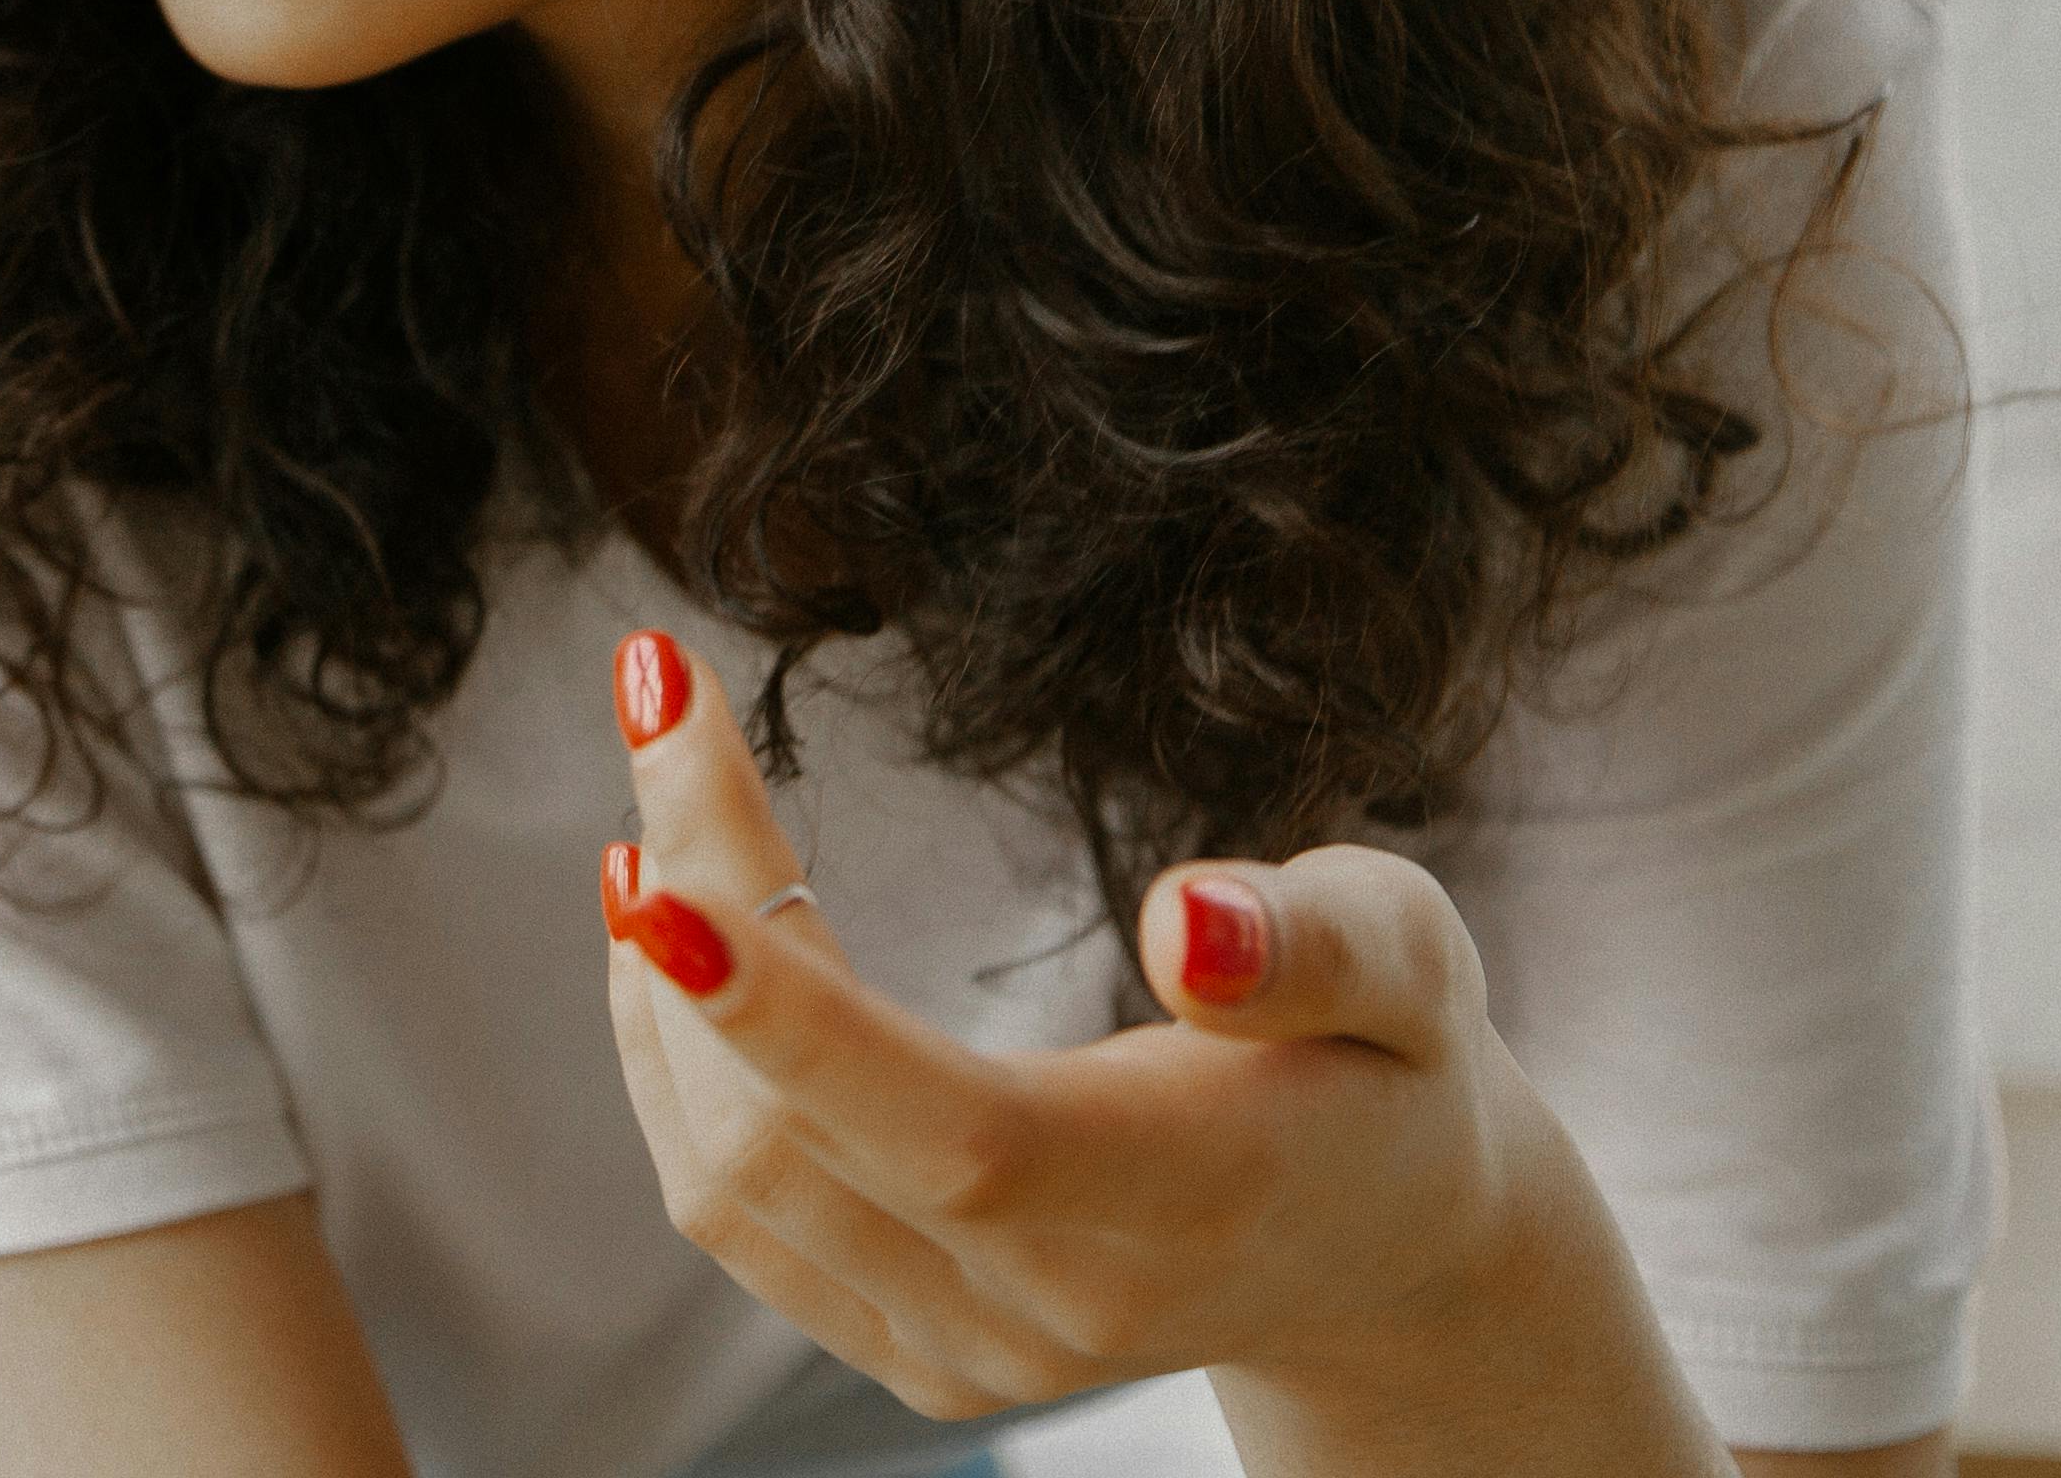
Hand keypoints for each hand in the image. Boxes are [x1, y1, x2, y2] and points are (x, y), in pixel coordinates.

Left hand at [596, 631, 1726, 1475]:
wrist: (1390, 1250)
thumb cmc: (1391, 1063)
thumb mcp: (1411, 965)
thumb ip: (1317, 945)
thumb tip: (1185, 921)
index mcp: (1186, 1198)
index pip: (948, 1132)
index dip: (784, 1012)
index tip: (657, 866)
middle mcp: (1061, 1305)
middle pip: (795, 1132)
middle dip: (695, 906)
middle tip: (657, 705)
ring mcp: (978, 1354)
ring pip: (733, 1183)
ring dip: (657, 988)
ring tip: (649, 808)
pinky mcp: (919, 1355)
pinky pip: (742, 1219)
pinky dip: (675, 1070)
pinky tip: (670, 941)